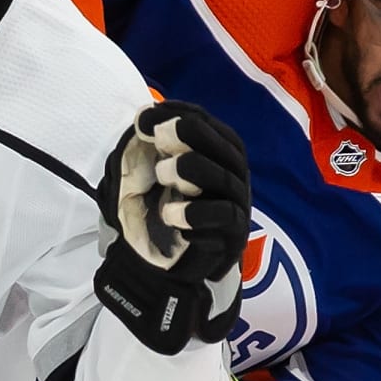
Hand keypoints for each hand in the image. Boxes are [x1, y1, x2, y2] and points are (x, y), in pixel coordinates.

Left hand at [93, 101, 249, 352]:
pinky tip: (170, 215)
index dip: (180, 115)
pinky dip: (196, 214)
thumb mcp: (150, 172)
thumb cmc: (164, 207)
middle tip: (158, 138)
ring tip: (162, 174)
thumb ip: (149, 144)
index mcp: (218, 154)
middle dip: (191, 135)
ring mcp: (237, 206)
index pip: (209, 124)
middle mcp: (234, 176)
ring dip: (192, 170)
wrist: (168, 265)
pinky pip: (224, 219)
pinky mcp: (233, 237)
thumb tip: (143, 115)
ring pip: (224, 179)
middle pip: (225, 147)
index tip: (145, 117)